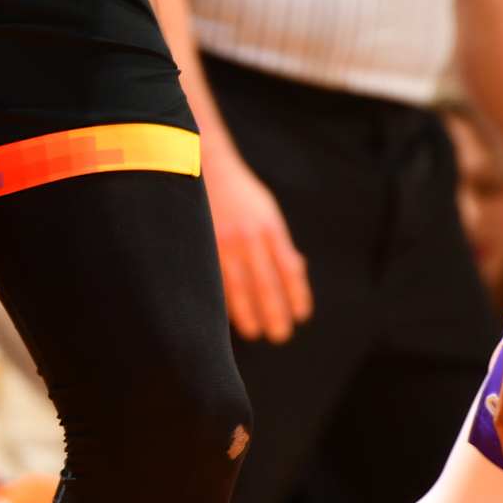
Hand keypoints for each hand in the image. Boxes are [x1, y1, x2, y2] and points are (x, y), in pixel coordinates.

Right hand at [204, 140, 311, 340]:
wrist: (207, 167)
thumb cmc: (241, 194)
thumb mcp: (267, 212)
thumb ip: (280, 241)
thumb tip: (297, 270)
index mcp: (270, 227)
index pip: (289, 269)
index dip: (297, 295)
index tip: (301, 316)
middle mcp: (248, 236)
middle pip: (265, 283)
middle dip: (274, 312)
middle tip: (281, 335)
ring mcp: (222, 241)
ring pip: (237, 286)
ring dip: (247, 313)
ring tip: (255, 332)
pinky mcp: (202, 244)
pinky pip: (214, 278)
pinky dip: (222, 298)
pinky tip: (227, 315)